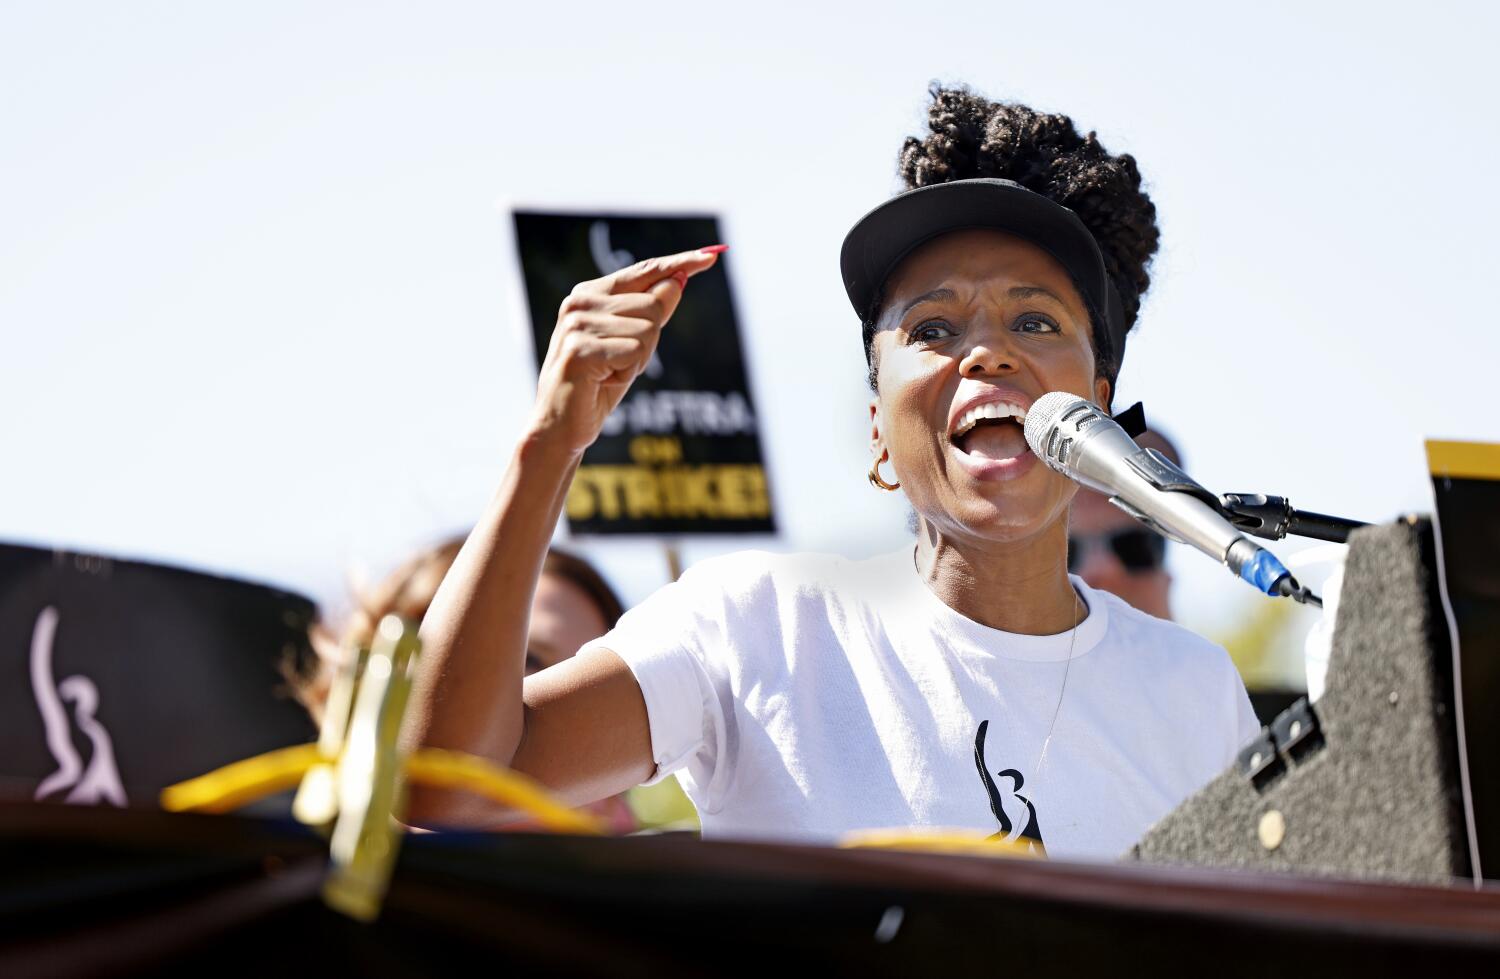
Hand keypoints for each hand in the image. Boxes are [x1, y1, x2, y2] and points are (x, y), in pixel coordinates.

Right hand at [527, 247, 721, 454]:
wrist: (560, 426)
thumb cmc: (597, 385)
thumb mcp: (632, 344)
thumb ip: (651, 311)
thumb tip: (678, 279)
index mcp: (591, 294)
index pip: (644, 272)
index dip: (679, 264)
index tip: (711, 256)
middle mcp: (580, 302)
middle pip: (653, 305)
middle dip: (650, 341)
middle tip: (619, 364)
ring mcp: (578, 324)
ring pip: (648, 329)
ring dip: (638, 360)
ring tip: (608, 374)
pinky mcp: (581, 348)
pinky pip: (635, 351)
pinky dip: (628, 372)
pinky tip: (602, 382)